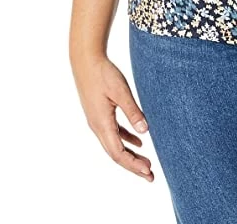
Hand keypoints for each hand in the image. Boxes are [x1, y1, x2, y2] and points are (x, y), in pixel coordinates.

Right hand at [72, 53, 153, 180]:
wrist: (85, 60)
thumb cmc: (103, 73)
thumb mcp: (120, 91)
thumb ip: (133, 111)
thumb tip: (145, 131)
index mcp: (102, 124)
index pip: (118, 153)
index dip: (133, 165)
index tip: (148, 172)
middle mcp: (98, 127)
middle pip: (116, 154)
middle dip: (133, 166)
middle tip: (150, 176)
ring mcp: (97, 121)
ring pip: (115, 145)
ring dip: (130, 155)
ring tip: (146, 164)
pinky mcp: (100, 114)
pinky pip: (114, 134)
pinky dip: (126, 140)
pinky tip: (139, 142)